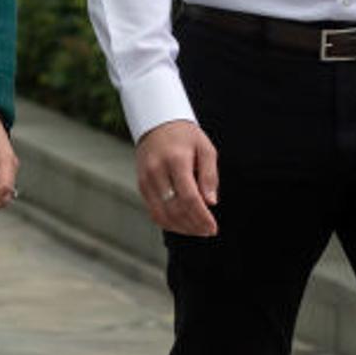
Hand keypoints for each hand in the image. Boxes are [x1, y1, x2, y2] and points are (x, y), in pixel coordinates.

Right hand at [136, 120, 219, 236]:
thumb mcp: (205, 148)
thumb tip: (211, 202)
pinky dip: (168, 223)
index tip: (213, 227)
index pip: (189, 197)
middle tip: (208, 231)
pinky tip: (182, 224)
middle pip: (175, 209)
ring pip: (162, 214)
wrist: (157, 123)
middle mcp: (157, 171)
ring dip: (181, 228)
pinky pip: (153, 211)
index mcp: (176, 160)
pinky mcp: (142, 185)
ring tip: (197, 230)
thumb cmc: (185, 136)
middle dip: (193, 225)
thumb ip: (209, 175)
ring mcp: (146, 179)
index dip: (202, 217)